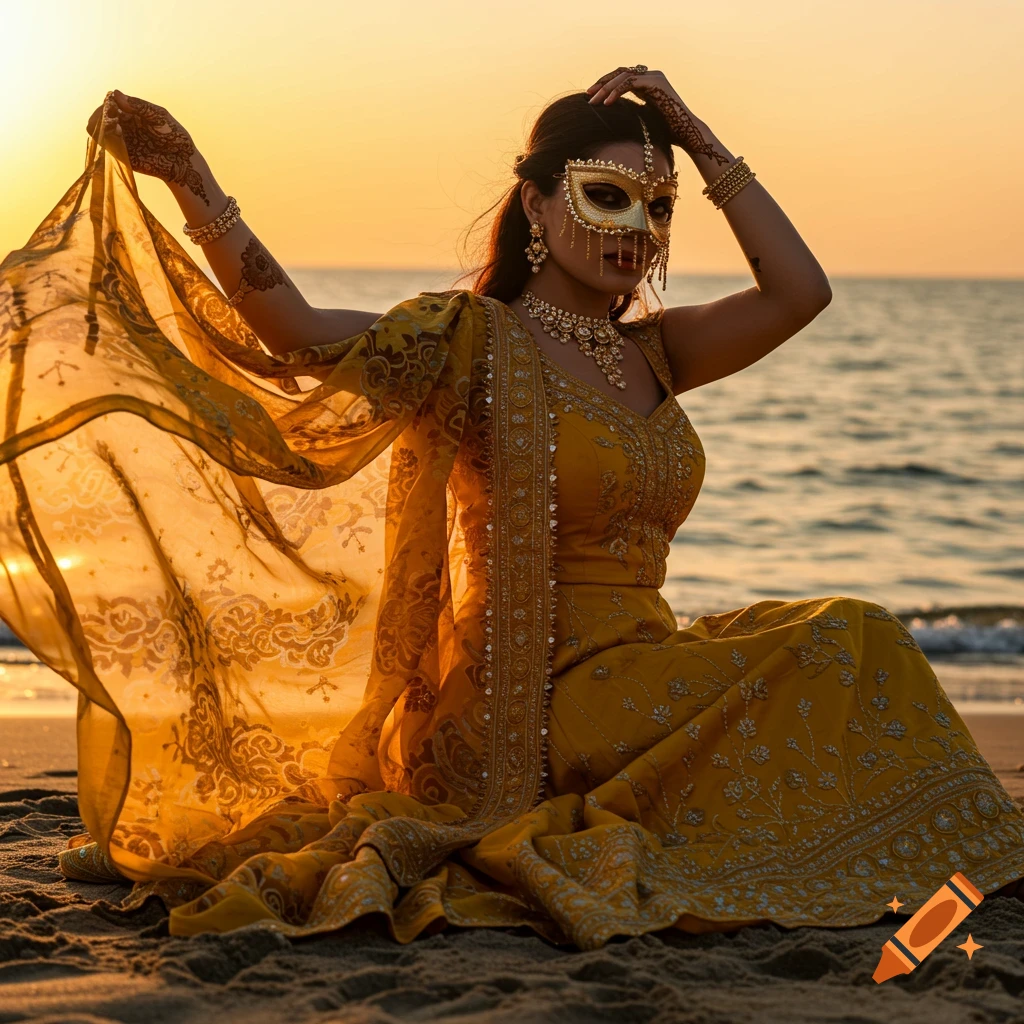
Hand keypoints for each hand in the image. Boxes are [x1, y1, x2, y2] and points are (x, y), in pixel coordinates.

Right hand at [86, 90, 209, 203]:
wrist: (183, 161)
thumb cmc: (174, 136)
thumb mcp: (159, 115)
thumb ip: (139, 106)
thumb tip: (115, 94)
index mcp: (131, 114)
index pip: (110, 104)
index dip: (108, 103)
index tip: (114, 105)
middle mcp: (123, 126)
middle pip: (100, 116)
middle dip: (102, 114)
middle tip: (112, 117)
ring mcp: (121, 141)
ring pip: (98, 130)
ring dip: (101, 125)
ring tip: (115, 126)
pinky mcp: (122, 155)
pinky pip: (106, 145)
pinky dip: (106, 137)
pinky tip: (118, 135)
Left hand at [585, 68, 729, 165]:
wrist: (686, 135)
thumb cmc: (665, 134)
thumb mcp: (641, 120)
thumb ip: (629, 112)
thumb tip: (609, 118)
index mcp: (647, 83)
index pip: (621, 76)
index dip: (605, 84)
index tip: (590, 96)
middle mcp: (651, 76)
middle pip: (620, 72)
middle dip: (602, 83)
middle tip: (588, 95)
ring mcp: (655, 77)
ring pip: (624, 75)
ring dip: (606, 88)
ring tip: (594, 101)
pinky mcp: (656, 83)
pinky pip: (631, 82)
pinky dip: (617, 91)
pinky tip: (606, 103)